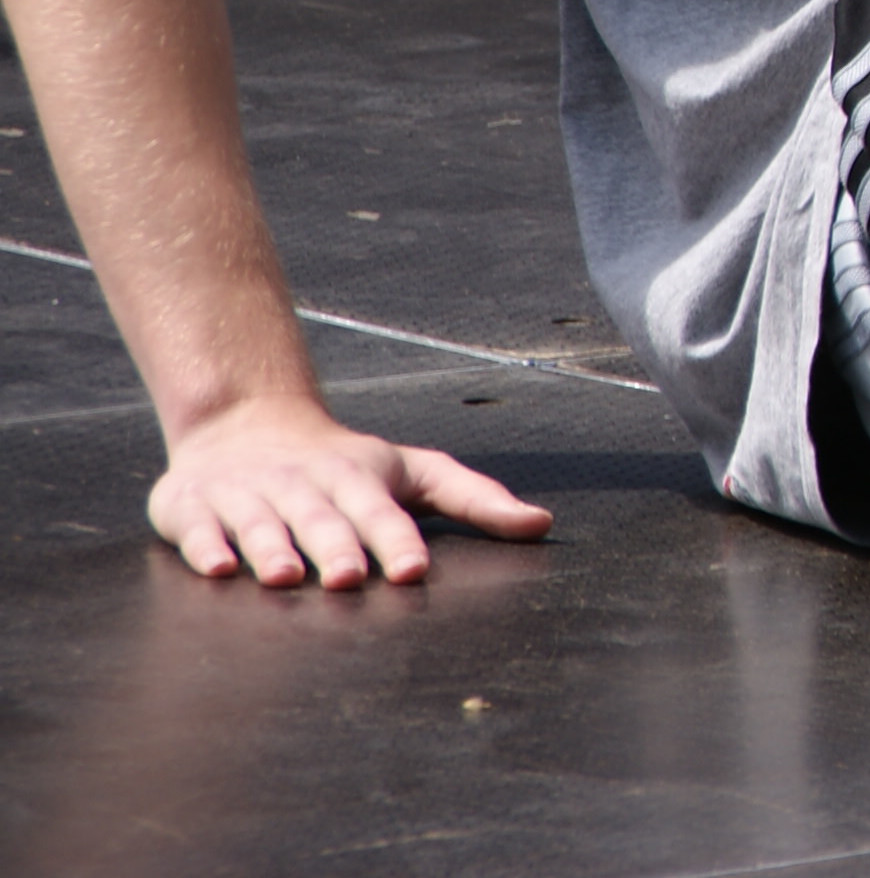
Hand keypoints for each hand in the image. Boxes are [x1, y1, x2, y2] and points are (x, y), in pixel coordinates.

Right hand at [147, 396, 553, 588]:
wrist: (244, 421)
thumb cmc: (344, 464)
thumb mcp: (412, 471)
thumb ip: (474, 498)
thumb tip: (544, 524)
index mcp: (358, 478)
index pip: (383, 512)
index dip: (397, 540)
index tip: (413, 570)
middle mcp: (304, 484)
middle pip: (324, 519)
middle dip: (337, 547)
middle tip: (349, 580)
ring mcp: (248, 494)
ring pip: (264, 523)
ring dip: (274, 548)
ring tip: (286, 577)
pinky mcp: (194, 505)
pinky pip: (199, 528)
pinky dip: (207, 546)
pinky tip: (218, 569)